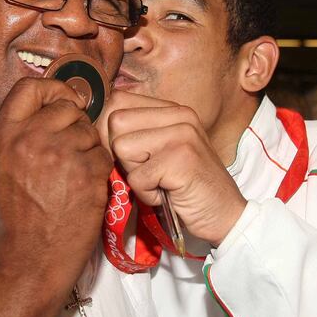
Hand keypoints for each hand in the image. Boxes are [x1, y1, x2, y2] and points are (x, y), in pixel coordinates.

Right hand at [0, 77, 112, 291]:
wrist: (28, 261)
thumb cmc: (13, 222)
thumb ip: (16, 138)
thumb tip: (41, 114)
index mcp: (4, 137)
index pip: (29, 87)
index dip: (52, 89)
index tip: (64, 101)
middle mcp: (30, 138)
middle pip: (67, 107)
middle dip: (75, 126)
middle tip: (71, 153)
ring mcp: (60, 154)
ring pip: (89, 132)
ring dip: (88, 151)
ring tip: (74, 178)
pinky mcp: (86, 173)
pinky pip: (103, 156)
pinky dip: (100, 171)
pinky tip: (85, 190)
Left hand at [104, 90, 245, 245]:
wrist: (225, 216)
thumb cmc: (185, 187)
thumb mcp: (160, 151)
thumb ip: (135, 133)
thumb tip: (91, 127)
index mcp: (172, 109)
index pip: (117, 100)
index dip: (109, 130)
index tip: (129, 155)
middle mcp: (179, 115)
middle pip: (115, 122)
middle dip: (121, 155)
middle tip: (148, 171)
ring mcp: (182, 135)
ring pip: (122, 148)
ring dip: (135, 175)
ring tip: (160, 182)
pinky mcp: (181, 159)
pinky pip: (136, 177)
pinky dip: (147, 194)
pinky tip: (168, 194)